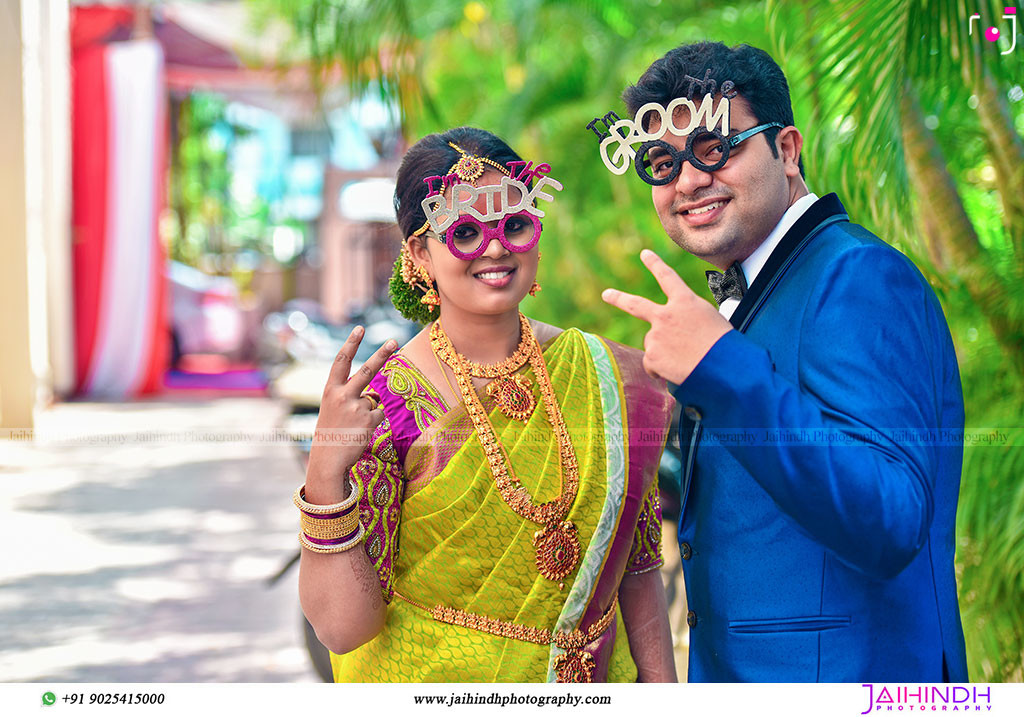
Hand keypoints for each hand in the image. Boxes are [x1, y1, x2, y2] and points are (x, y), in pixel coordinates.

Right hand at [305, 327, 397, 499]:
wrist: (328, 460)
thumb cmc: (331, 433)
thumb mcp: (332, 409)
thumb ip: (349, 397)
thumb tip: (374, 395)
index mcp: (330, 390)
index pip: (341, 361)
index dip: (351, 343)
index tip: (360, 328)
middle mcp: (343, 396)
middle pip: (367, 371)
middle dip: (382, 354)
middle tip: (393, 340)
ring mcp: (357, 408)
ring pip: (374, 400)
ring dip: (368, 410)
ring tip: (353, 425)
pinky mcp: (369, 420)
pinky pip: (380, 414)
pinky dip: (374, 422)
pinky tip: (360, 431)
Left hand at [602, 249, 731, 383]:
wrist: (723, 366)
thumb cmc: (723, 344)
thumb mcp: (710, 319)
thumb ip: (686, 319)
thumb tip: (676, 334)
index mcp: (685, 302)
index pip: (667, 277)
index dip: (655, 264)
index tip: (645, 254)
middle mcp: (665, 315)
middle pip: (636, 305)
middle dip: (619, 298)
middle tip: (606, 294)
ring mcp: (656, 336)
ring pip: (653, 343)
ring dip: (665, 352)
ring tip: (685, 359)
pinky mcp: (652, 357)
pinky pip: (652, 364)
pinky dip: (661, 370)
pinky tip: (677, 369)